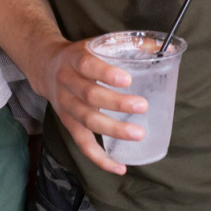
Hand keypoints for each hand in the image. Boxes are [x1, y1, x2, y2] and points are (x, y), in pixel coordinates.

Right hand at [33, 37, 145, 175]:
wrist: (46, 67)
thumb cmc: (81, 56)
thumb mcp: (97, 44)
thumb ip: (128, 45)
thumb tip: (165, 47)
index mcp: (74, 58)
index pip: (87, 65)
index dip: (105, 73)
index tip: (127, 80)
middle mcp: (66, 82)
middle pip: (89, 95)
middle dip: (116, 103)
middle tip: (142, 106)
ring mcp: (65, 105)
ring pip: (87, 120)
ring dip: (113, 130)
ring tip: (138, 134)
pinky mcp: (68, 124)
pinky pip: (82, 144)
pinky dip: (99, 158)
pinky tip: (119, 167)